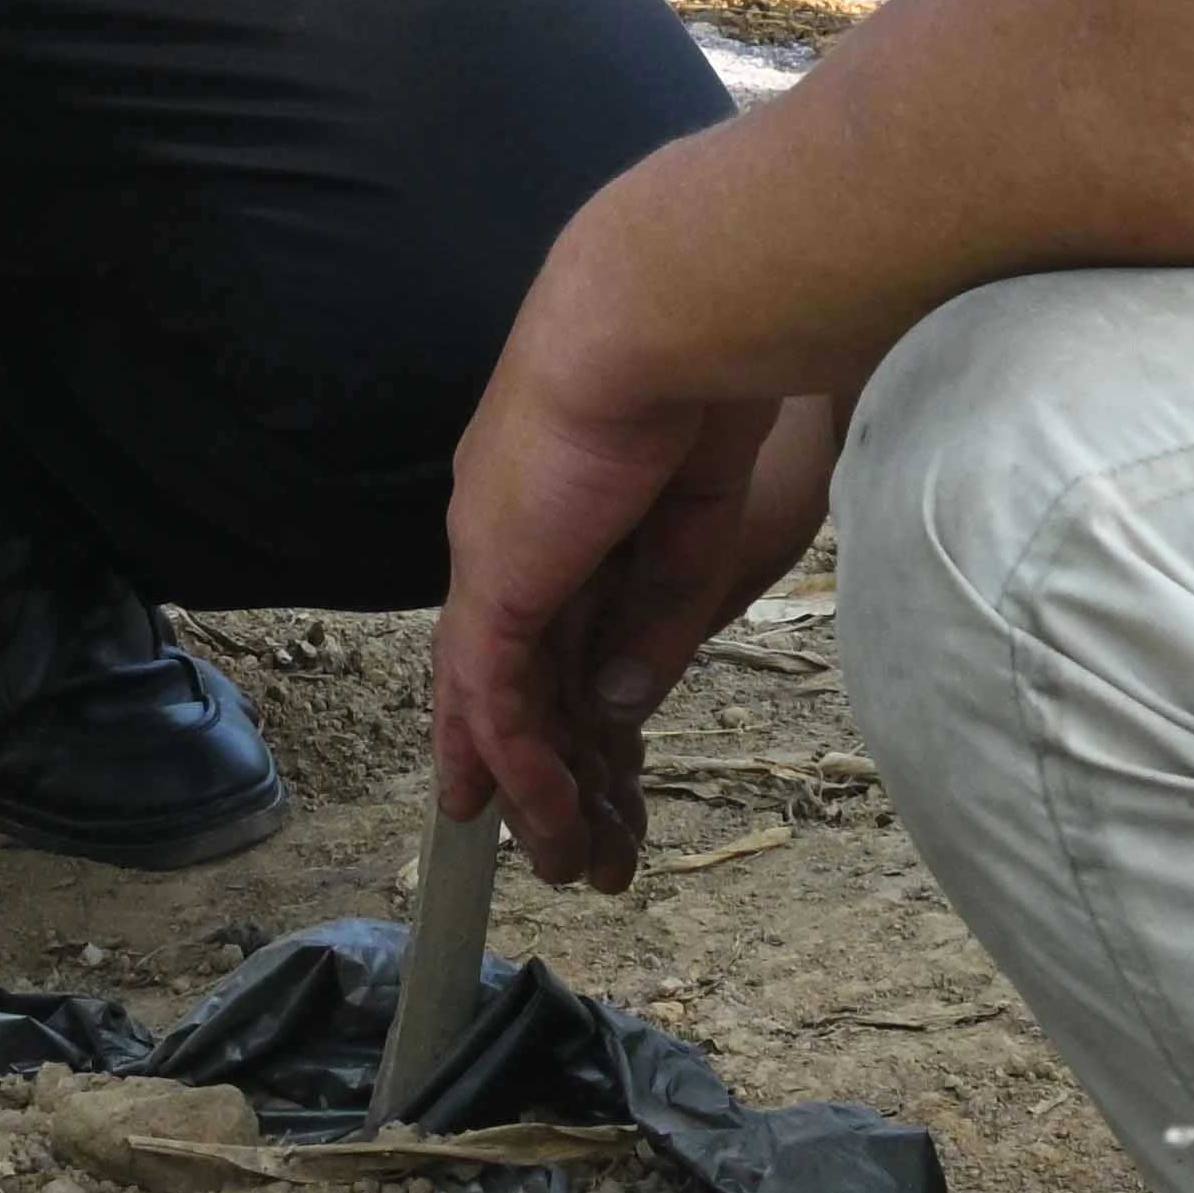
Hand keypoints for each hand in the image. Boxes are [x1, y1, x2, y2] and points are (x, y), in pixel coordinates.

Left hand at [432, 233, 839, 890]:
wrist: (662, 322)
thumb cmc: (697, 390)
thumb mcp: (690, 533)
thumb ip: (654, 619)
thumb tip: (624, 707)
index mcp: (563, 510)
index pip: (557, 632)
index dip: (567, 709)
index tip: (585, 775)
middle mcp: (516, 539)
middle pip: (532, 684)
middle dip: (561, 776)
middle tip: (590, 856)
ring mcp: (498, 560)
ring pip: (504, 705)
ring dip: (540, 793)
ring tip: (574, 870)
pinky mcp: (495, 580)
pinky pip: (497, 696)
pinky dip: (519, 763)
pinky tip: (547, 819)